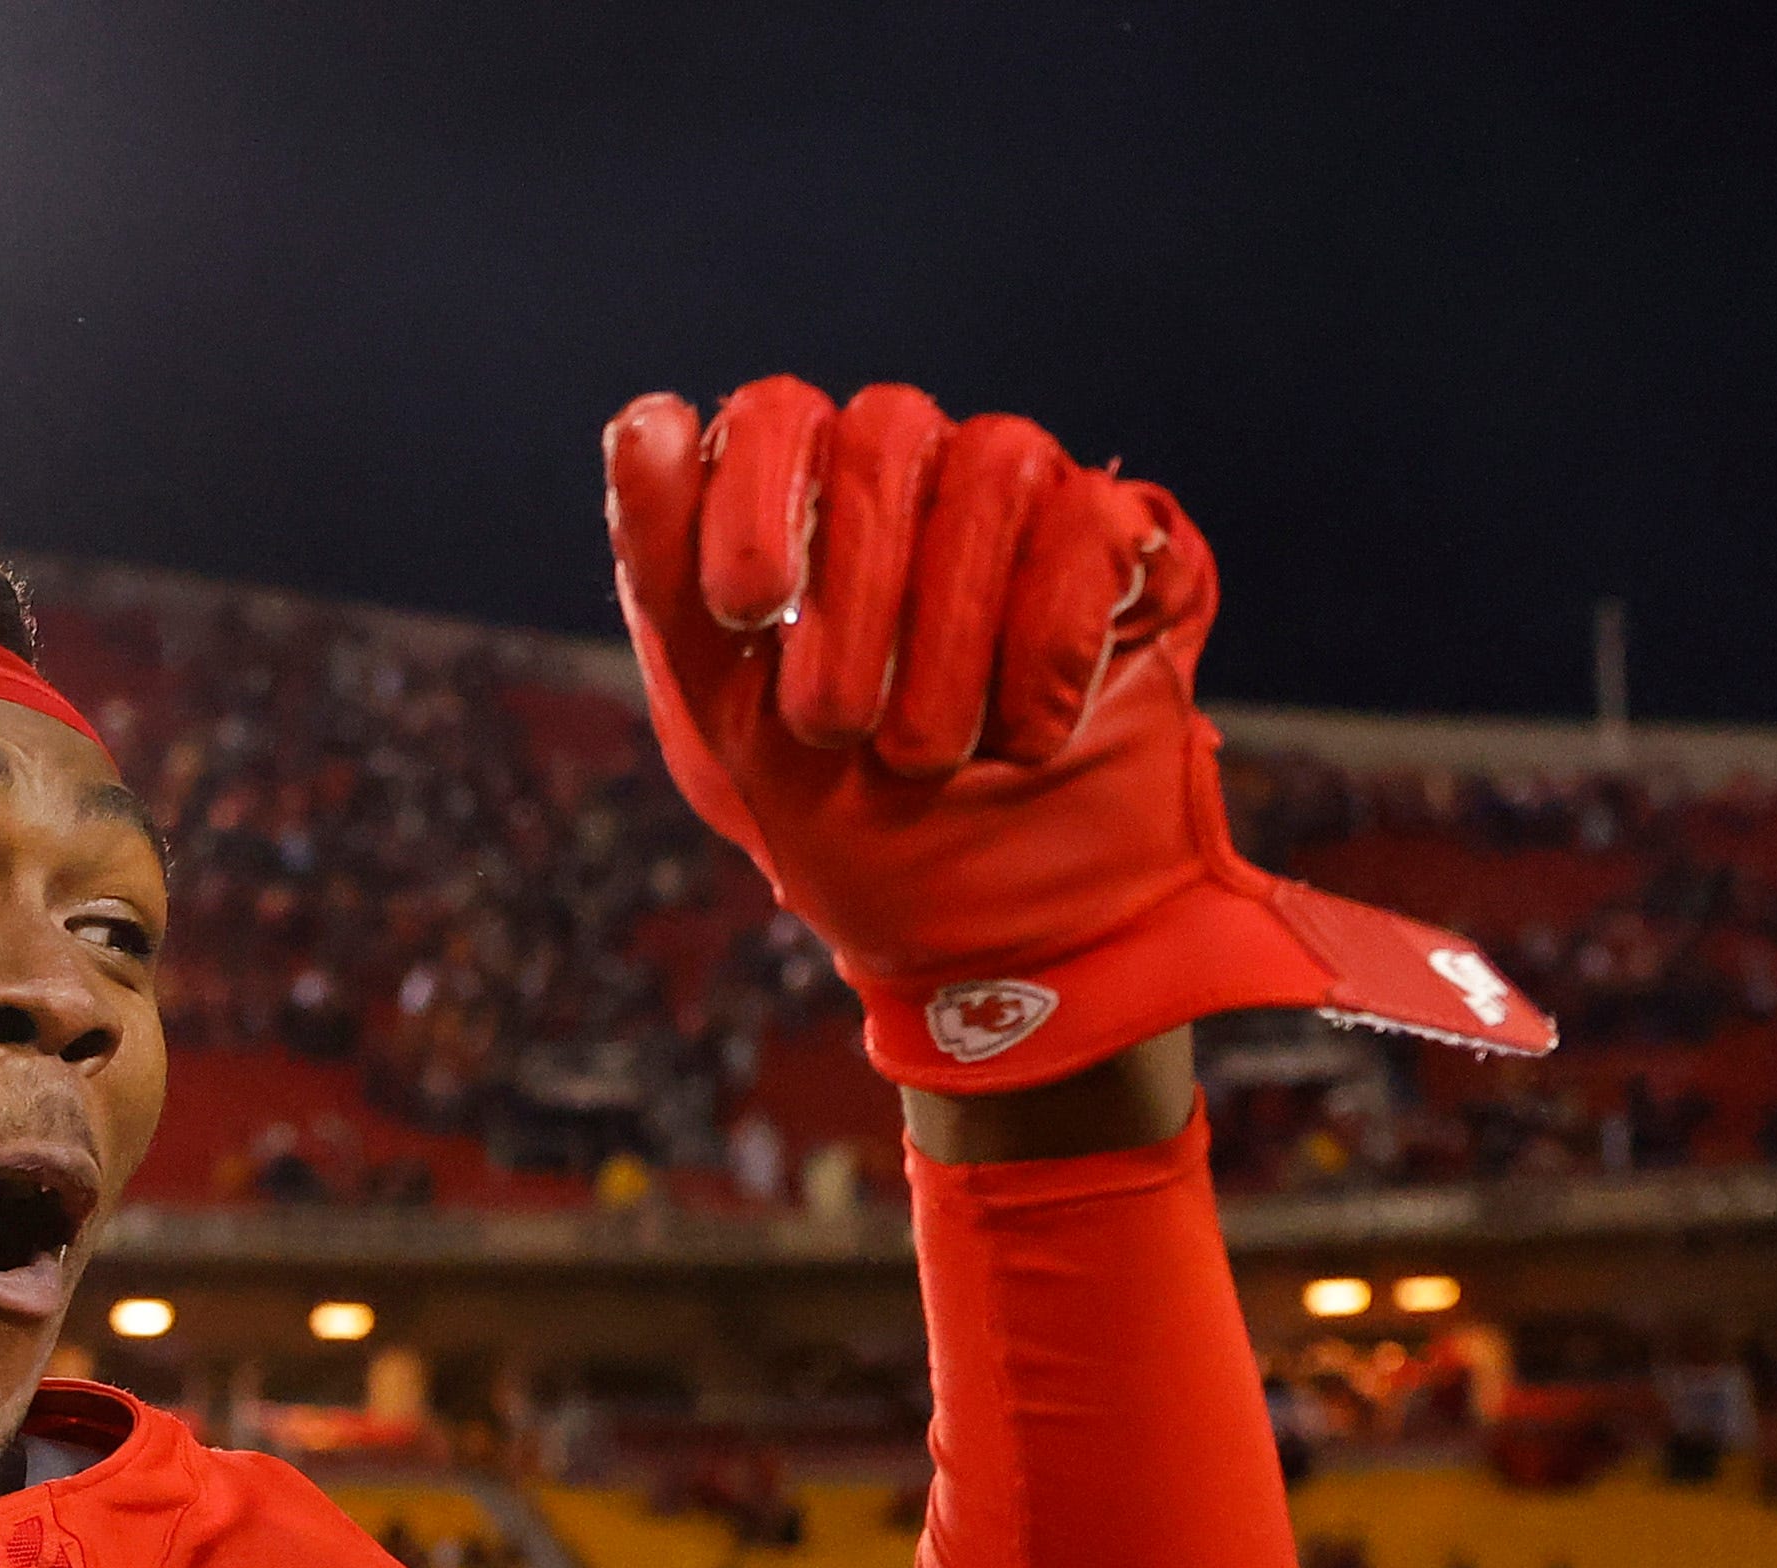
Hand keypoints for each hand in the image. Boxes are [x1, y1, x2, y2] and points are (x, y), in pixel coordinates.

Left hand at [604, 380, 1553, 1093]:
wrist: (1004, 943)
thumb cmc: (853, 836)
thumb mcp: (728, 734)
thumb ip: (670, 585)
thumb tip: (650, 419)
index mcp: (810, 509)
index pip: (774, 415)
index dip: (752, 491)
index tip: (746, 608)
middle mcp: (916, 479)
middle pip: (881, 432)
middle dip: (849, 602)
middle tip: (833, 730)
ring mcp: (1023, 502)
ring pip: (993, 464)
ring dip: (950, 638)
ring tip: (931, 757)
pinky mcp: (1127, 541)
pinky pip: (1088, 524)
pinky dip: (1050, 644)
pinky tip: (1031, 733)